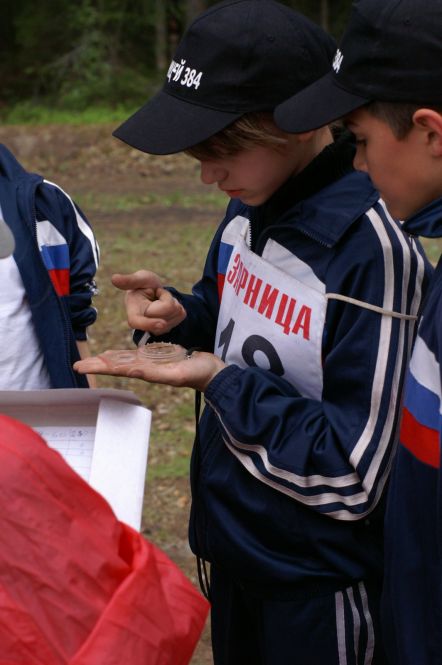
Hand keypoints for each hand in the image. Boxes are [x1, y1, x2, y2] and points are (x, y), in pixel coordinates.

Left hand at [73, 347, 226, 391]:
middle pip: (116, 365)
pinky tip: (114, 355)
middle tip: (77, 365)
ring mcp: (152, 363)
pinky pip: (135, 355)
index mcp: (147, 371)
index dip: (98, 367)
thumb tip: (134, 371)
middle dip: (97, 364)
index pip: (117, 369)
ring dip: (106, 360)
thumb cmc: (199, 374)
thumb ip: (159, 374)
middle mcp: (146, 368)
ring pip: (123, 360)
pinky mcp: (158, 357)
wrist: (212, 374)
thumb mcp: (179, 374)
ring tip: (91, 360)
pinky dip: (121, 354)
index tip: (80, 367)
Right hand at [112, 271, 185, 334]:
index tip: (162, 323)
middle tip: (157, 292)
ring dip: (172, 301)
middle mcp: (145, 325)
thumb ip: (129, 281)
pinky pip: (182, 315)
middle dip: (166, 297)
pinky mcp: (170, 327)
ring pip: (175, 314)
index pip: (138, 323)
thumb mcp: (139, 279)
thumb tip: (114, 279)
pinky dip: (178, 305)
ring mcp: (158, 328)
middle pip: (166, 311)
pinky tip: (167, 304)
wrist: (154, 292)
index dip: (150, 324)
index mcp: (133, 313)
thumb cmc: (143, 284)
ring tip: (161, 299)